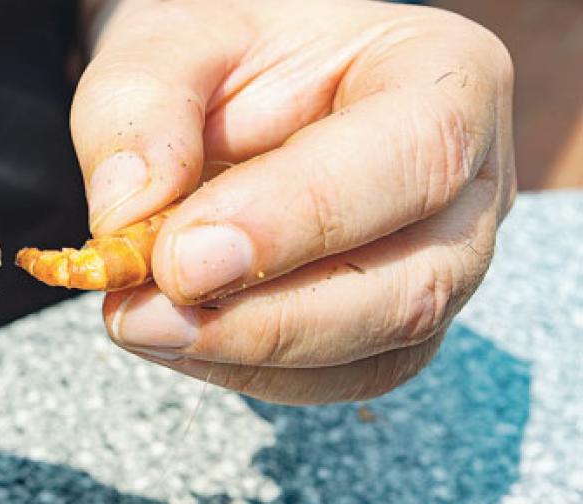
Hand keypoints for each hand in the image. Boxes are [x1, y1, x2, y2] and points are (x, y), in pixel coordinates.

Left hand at [75, 0, 514, 403]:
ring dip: (244, 357)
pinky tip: (174, 338)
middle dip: (266, 322)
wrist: (234, 85)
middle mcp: (464, 188)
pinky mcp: (385, 326)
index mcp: (441, 79)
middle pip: (409, 288)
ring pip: (373, 355)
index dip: (300, 218)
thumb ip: (141, 107)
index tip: (183, 258)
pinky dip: (244, 372)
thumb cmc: (222, 50)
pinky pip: (334, 379)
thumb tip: (125, 219)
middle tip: (143, 315)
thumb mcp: (172, 39)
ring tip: (141, 324)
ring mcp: (433, 267)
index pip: (414, 157)